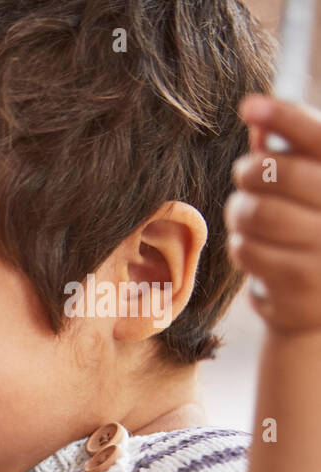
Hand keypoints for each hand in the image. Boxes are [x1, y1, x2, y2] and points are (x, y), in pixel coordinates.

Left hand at [227, 95, 320, 333]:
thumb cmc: (315, 231)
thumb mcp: (312, 188)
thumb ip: (293, 154)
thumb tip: (259, 116)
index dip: (287, 116)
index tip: (250, 104)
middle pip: (279, 173)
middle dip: (250, 170)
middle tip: (246, 173)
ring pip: (255, 211)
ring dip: (241, 210)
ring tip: (251, 215)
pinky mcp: (301, 284)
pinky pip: (245, 248)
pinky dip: (242, 244)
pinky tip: (259, 249)